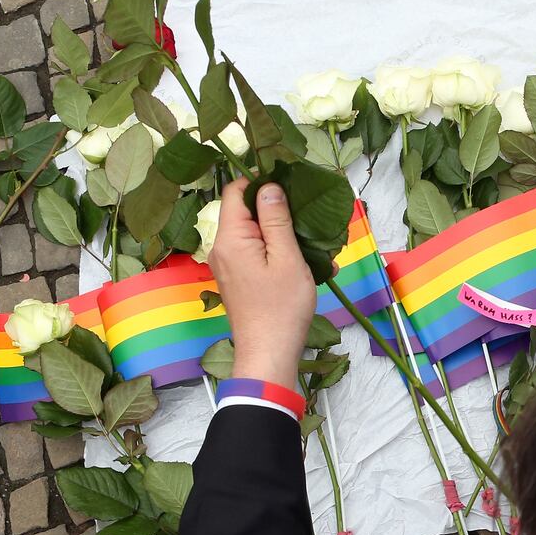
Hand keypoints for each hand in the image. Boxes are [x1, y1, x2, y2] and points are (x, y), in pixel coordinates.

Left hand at [208, 179, 314, 389]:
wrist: (268, 353)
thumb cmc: (281, 307)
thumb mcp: (287, 258)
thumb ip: (276, 219)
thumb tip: (269, 186)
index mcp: (231, 238)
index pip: (236, 191)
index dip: (261, 182)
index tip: (291, 185)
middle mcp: (222, 248)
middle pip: (246, 212)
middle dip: (277, 211)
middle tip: (309, 217)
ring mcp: (228, 265)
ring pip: (254, 234)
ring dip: (283, 235)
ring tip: (314, 246)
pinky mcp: (237, 279)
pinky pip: (256, 254)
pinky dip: (278, 253)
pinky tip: (305, 265)